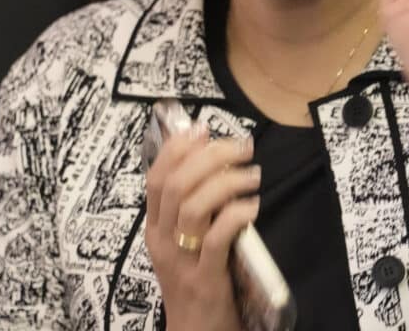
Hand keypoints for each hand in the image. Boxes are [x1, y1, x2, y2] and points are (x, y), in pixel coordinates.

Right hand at [145, 127, 260, 330]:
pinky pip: (217, 238)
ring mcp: (181, 260)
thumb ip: (195, 204)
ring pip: (193, 206)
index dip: (179, 148)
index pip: (156, 177)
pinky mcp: (204, 278)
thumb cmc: (197, 277)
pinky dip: (236, 215)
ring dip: (227, 182)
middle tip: (242, 148)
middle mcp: (162, 240)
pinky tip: (253, 207)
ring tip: (253, 176)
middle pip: (176, 184)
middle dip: (211, 157)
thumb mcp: (186, 238)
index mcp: (155, 227)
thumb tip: (212, 159)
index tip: (205, 129)